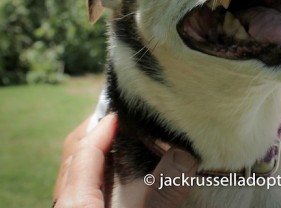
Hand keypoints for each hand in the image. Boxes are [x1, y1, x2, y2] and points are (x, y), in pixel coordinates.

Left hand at [53, 114, 197, 206]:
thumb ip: (162, 192)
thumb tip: (185, 155)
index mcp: (76, 200)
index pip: (85, 149)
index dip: (105, 125)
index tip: (127, 111)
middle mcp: (66, 201)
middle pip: (74, 152)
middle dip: (97, 129)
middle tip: (123, 117)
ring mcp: (70, 207)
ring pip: (74, 168)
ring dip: (96, 148)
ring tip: (121, 139)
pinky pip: (79, 183)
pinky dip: (96, 168)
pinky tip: (116, 172)